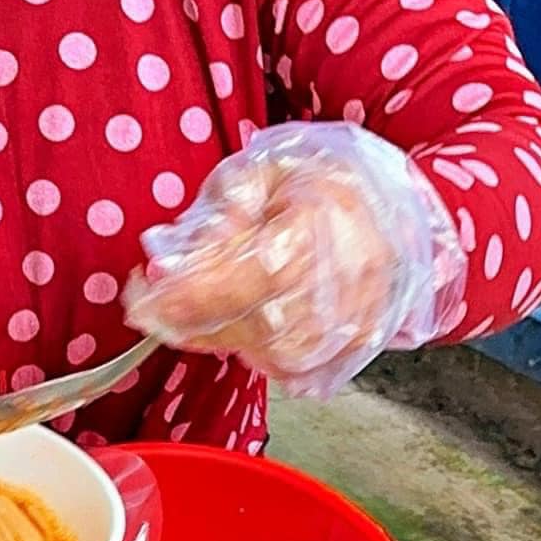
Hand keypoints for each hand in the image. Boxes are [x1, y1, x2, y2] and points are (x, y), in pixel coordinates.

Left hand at [124, 123, 465, 396]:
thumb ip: (220, 212)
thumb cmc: (328, 187)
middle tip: (157, 300)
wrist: (399, 211)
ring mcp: (353, 326)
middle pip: (250, 326)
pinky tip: (254, 316)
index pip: (245, 279)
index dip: (187, 297)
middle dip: (192, 320)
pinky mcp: (354, 350)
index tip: (141, 300)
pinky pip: (289, 368)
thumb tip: (171, 262)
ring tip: (217, 299)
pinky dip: (258, 349)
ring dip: (224, 334)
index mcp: (321, 231)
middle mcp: (343, 287)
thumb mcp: (266, 172)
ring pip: (265, 355)